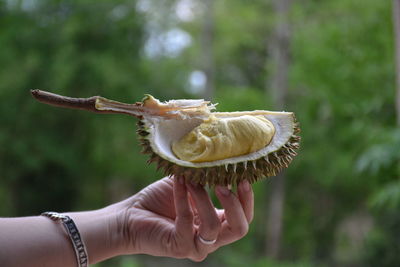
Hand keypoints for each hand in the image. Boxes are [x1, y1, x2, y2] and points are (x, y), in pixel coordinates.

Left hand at [117, 176, 253, 261]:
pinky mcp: (179, 247)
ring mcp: (195, 246)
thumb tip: (219, 154)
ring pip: (213, 226)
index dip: (247, 200)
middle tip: (224, 182)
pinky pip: (187, 221)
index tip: (243, 176)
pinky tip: (179, 181)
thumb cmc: (160, 199)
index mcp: (217, 224)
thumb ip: (205, 176)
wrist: (130, 215)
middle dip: (235, 204)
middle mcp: (210, 239)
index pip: (244, 218)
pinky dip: (183, 198)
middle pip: (239, 229)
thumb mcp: (189, 185)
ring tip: (193, 179)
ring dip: (203, 197)